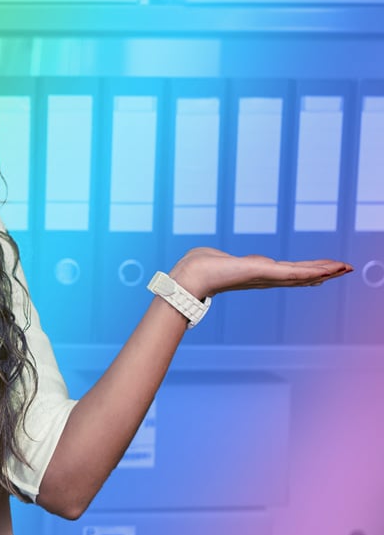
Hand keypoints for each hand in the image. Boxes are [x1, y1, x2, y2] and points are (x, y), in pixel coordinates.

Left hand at [169, 248, 351, 299]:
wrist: (190, 276)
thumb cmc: (195, 267)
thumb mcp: (214, 258)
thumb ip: (220, 258)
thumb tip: (212, 256)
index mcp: (254, 273)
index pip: (285, 272)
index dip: (304, 272)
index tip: (321, 271)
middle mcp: (263, 278)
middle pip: (299, 275)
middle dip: (322, 271)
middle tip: (344, 269)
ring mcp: (264, 277)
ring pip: (301, 275)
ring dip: (324, 271)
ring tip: (345, 268)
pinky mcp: (263, 273)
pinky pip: (293, 273)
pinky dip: (312, 271)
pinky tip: (328, 270)